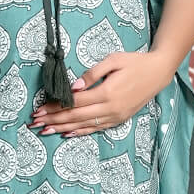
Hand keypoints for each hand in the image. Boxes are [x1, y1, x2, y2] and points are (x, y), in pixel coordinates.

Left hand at [28, 51, 175, 135]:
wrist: (158, 73)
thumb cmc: (134, 62)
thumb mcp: (113, 60)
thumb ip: (92, 73)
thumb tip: (73, 87)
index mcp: (107, 92)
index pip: (75, 102)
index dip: (56, 106)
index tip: (40, 108)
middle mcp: (110, 108)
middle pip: (76, 116)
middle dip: (54, 119)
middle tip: (35, 122)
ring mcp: (115, 116)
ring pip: (84, 126)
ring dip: (63, 128)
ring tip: (45, 131)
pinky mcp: (119, 120)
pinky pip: (96, 129)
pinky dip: (80, 132)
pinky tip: (67, 134)